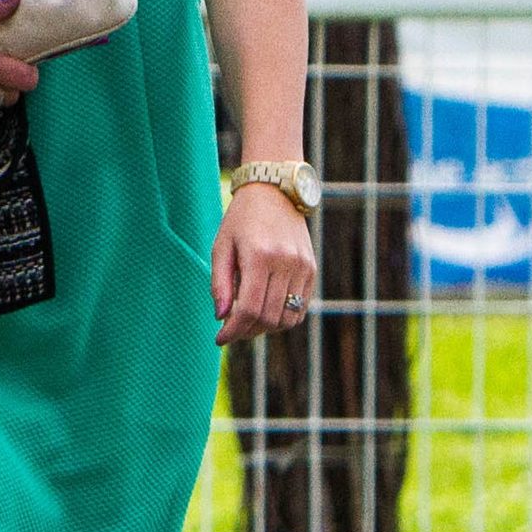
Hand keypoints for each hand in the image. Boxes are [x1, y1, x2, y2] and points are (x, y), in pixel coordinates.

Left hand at [211, 179, 319, 343]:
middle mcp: (285, 262)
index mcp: (259, 256)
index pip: (248, 309)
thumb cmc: (241, 219)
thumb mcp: (221, 246)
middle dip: (246, 331)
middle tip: (230, 330)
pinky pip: (300, 307)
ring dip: (265, 327)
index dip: (233, 331)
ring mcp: (303, 266)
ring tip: (247, 321)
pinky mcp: (311, 269)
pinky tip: (266, 312)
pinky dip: (283, 318)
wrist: (274, 191)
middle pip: (267, 317)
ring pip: (286, 317)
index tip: (219, 339)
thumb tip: (221, 317)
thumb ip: (220, 283)